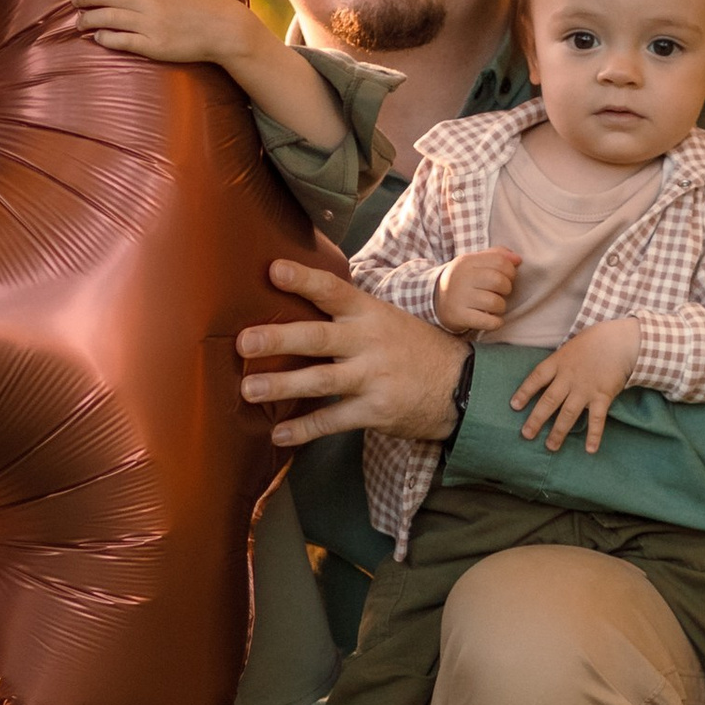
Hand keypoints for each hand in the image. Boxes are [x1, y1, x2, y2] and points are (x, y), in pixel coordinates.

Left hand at [237, 260, 468, 446]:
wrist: (460, 385)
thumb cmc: (411, 347)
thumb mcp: (384, 319)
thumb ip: (345, 313)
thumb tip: (296, 299)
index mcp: (369, 313)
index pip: (333, 290)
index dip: (303, 279)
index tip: (273, 270)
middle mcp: (369, 342)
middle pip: (318, 337)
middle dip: (279, 339)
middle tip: (244, 341)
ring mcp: (373, 377)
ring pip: (320, 381)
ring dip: (281, 385)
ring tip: (249, 389)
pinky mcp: (375, 410)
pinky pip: (333, 420)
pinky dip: (304, 429)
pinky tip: (278, 434)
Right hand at [433, 247, 519, 335]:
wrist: (436, 301)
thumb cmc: (464, 281)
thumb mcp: (475, 263)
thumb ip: (497, 256)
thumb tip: (518, 259)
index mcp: (467, 261)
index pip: (500, 261)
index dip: (510, 271)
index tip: (507, 278)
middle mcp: (462, 278)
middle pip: (499, 281)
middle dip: (506, 289)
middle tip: (500, 293)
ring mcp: (459, 298)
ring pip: (496, 303)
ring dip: (500, 307)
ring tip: (493, 306)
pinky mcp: (459, 316)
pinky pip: (489, 322)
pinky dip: (495, 322)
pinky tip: (492, 319)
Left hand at [513, 317, 643, 452]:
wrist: (620, 340)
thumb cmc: (593, 341)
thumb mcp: (569, 347)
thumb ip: (558, 363)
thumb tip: (546, 378)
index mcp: (558, 362)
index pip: (536, 378)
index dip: (524, 392)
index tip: (514, 406)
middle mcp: (568, 378)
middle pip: (548, 401)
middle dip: (536, 419)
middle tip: (526, 434)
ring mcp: (585, 388)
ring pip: (568, 413)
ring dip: (559, 431)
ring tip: (551, 446)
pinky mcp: (602, 396)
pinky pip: (597, 419)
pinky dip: (594, 435)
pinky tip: (590, 450)